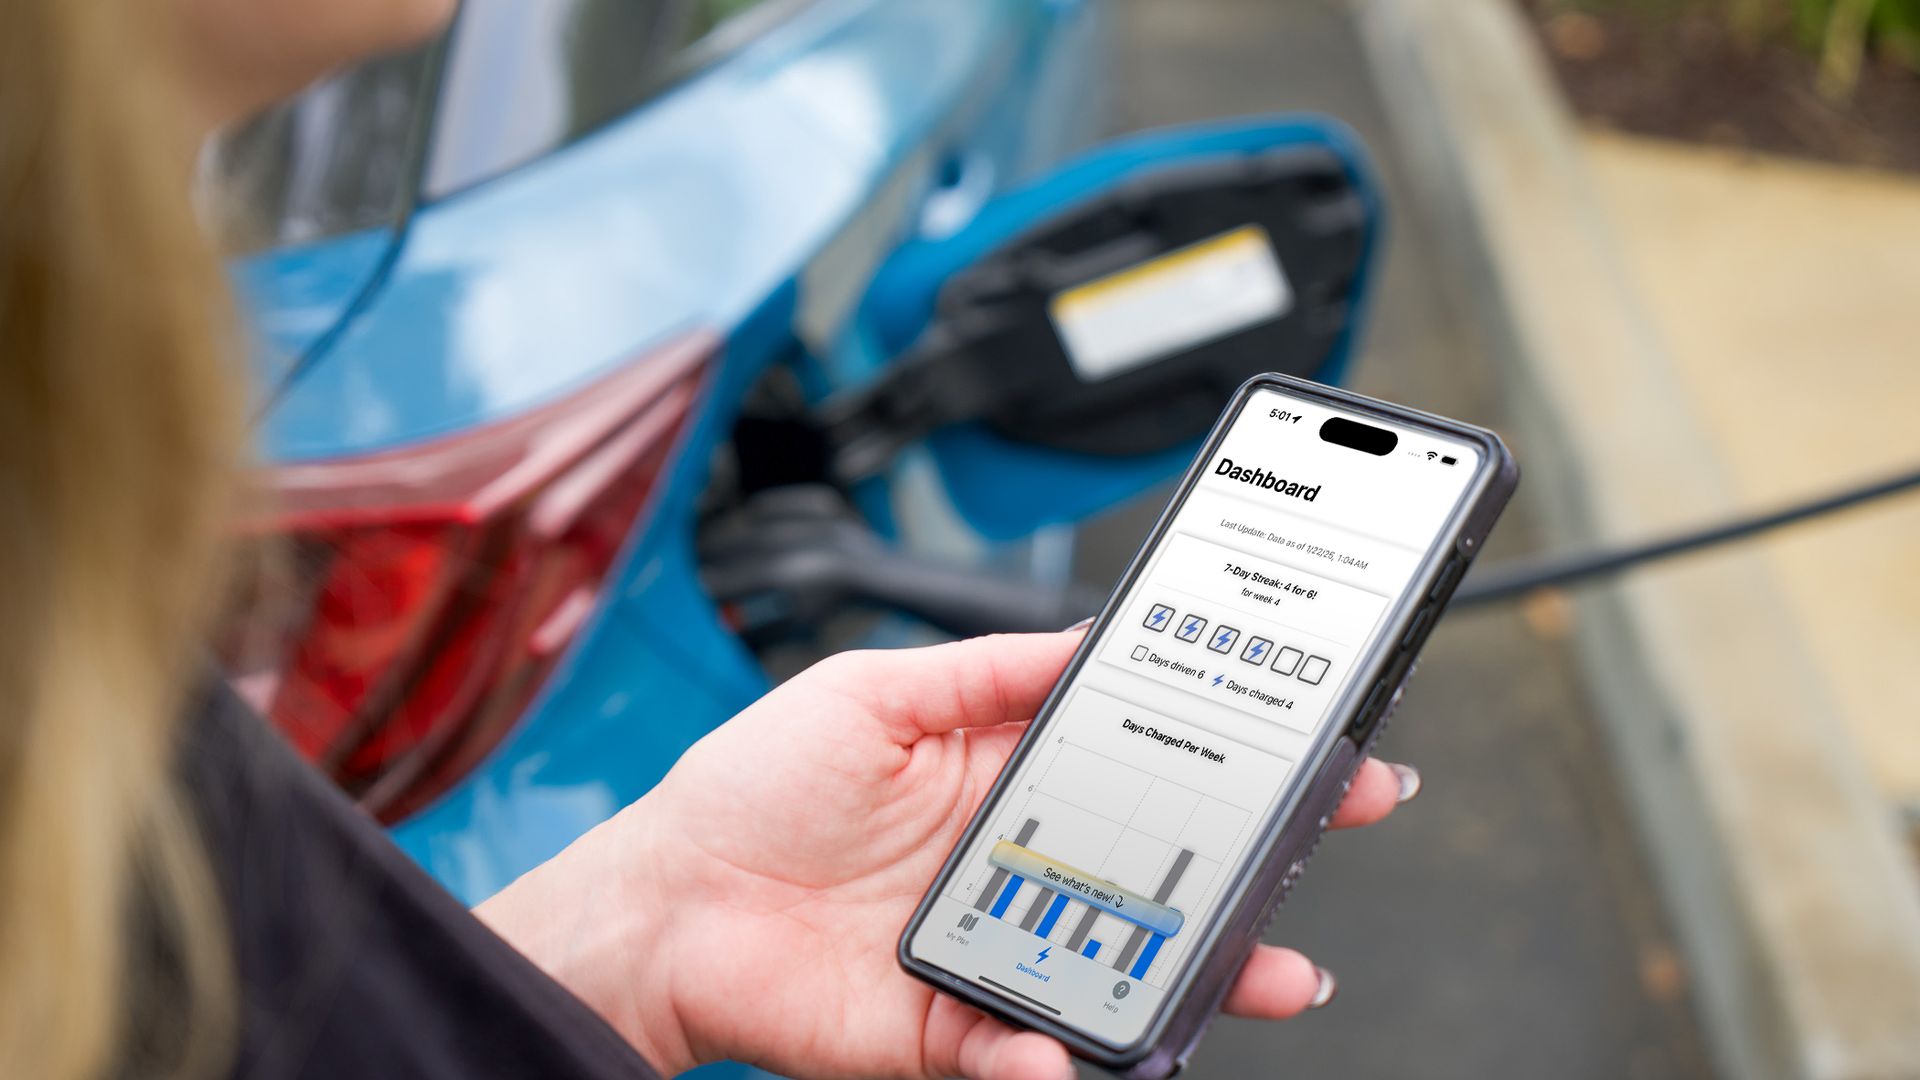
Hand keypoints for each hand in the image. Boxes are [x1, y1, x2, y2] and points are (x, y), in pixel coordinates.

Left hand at [479, 631, 1415, 1079]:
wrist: (665, 904)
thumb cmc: (753, 784)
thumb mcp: (872, 690)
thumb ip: (986, 668)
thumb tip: (1094, 638)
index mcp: (1008, 773)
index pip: (1146, 760)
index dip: (1230, 750)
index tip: (1310, 734)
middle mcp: (1022, 860)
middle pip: (1166, 865)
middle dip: (1264, 857)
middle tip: (1346, 825)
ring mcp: (998, 945)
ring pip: (1129, 966)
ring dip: (1211, 976)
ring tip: (1280, 972)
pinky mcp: (954, 1028)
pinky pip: (1026, 1050)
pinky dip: (1051, 1059)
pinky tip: (1061, 1050)